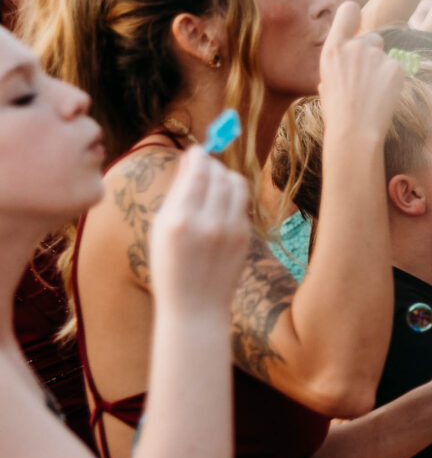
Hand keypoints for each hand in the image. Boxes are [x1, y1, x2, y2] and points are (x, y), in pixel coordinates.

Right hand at [145, 147, 252, 318]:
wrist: (195, 305)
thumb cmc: (169, 265)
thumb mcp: (160, 229)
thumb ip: (176, 194)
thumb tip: (190, 162)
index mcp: (180, 219)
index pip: (197, 172)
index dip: (198, 157)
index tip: (195, 151)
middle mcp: (209, 222)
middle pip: (219, 174)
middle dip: (211, 164)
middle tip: (203, 165)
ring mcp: (231, 229)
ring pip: (236, 184)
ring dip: (225, 176)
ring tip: (213, 180)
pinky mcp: (246, 236)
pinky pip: (241, 203)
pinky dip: (231, 196)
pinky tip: (219, 203)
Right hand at [317, 5, 404, 141]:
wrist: (355, 130)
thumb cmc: (337, 110)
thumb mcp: (326, 80)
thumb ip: (338, 61)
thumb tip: (347, 55)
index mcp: (333, 48)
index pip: (349, 11)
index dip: (354, 14)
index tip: (357, 23)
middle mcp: (355, 46)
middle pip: (372, 37)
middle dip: (371, 52)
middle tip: (365, 79)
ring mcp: (376, 55)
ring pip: (385, 55)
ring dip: (382, 67)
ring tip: (372, 91)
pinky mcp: (396, 67)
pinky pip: (397, 68)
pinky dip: (393, 79)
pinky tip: (383, 96)